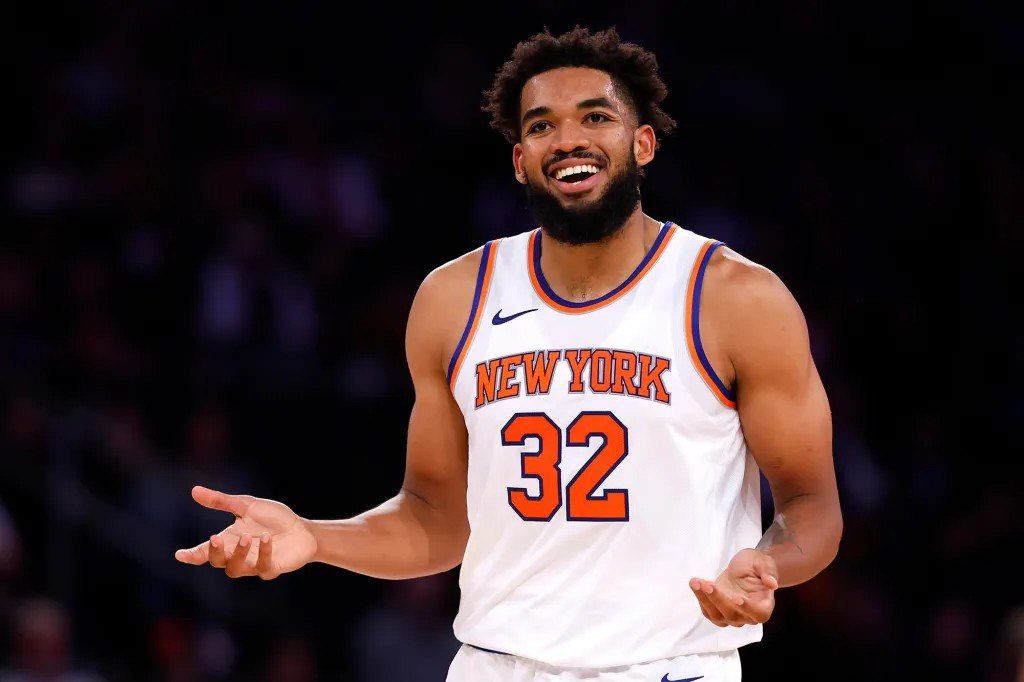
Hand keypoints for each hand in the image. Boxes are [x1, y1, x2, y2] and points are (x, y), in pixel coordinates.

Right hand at [174, 485, 317, 579]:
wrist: (302, 530)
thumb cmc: (273, 518)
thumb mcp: (247, 506)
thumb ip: (221, 501)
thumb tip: (194, 490)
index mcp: (229, 540)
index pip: (205, 551)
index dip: (192, 555)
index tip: (180, 555)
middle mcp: (238, 555)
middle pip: (217, 562)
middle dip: (214, 552)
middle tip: (215, 538)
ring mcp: (254, 564)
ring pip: (236, 569)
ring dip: (238, 554)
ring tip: (245, 537)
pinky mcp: (271, 568)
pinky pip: (263, 566)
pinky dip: (263, 552)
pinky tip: (267, 538)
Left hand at [689, 548, 778, 626]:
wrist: (745, 568)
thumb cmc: (756, 565)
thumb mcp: (763, 562)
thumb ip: (768, 572)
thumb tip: (772, 583)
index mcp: (764, 605)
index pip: (759, 614)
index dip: (748, 608)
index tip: (737, 598)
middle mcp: (748, 616)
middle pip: (733, 615)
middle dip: (718, 599)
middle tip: (707, 584)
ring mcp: (732, 616)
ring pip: (717, 615)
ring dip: (705, 599)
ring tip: (696, 582)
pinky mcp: (719, 613)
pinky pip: (708, 611)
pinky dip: (700, 598)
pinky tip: (696, 584)